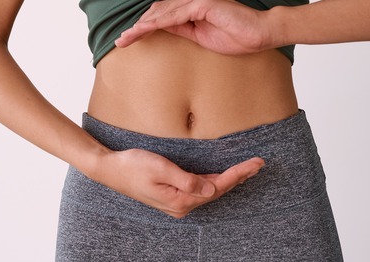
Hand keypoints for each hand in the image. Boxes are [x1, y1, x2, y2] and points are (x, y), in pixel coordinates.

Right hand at [93, 148, 264, 218]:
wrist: (110, 170)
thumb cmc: (133, 165)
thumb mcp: (161, 168)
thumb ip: (187, 180)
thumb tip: (211, 189)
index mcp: (180, 200)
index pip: (217, 186)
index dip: (238, 174)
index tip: (254, 163)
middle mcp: (182, 205)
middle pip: (218, 190)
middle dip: (239, 177)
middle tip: (259, 164)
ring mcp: (177, 202)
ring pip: (211, 190)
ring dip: (230, 180)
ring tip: (248, 169)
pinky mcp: (173, 195)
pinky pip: (200, 189)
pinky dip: (215, 181)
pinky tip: (224, 176)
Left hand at [115, 0, 277, 54]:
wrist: (260, 33)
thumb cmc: (236, 36)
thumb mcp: (201, 36)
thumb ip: (182, 29)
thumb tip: (161, 29)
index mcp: (194, 1)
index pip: (163, 13)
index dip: (144, 26)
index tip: (129, 39)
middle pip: (158, 10)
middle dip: (138, 26)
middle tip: (120, 41)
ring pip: (161, 13)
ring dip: (141, 26)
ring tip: (125, 39)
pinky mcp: (202, 3)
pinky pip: (173, 16)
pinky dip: (156, 24)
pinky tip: (142, 32)